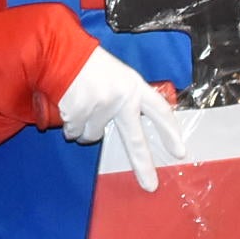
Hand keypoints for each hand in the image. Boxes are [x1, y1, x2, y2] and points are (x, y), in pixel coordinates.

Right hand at [56, 45, 187, 191]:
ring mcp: (100, 108)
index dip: (170, 131)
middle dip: (143, 165)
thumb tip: (128, 122)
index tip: (179, 151)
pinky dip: (70, 125)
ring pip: (94, 136)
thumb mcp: (116, 74)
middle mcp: (121, 99)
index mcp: (134, 87)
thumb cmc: (88, 64)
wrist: (60, 53)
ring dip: (85, 128)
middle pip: (135, 140)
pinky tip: (68, 106)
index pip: (159, 111)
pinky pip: (75, 132)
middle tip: (151, 185)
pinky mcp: (79, 114)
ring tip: (80, 105)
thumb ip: (125, 97)